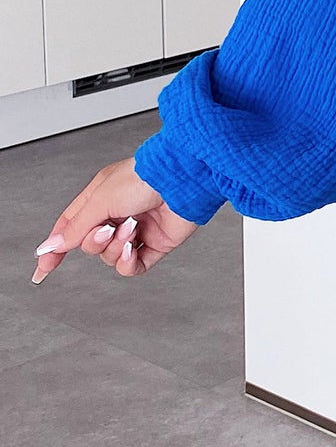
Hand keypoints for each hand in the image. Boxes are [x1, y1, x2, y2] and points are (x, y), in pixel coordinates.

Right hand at [31, 158, 202, 283]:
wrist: (181, 180)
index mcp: (100, 199)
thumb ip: (75, 227)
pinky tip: (132, 248)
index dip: (56, 248)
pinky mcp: (156, 244)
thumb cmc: (143, 178)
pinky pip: (132, 267)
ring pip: (110, 257)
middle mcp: (117, 215)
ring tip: (131, 227)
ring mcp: (136, 231)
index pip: (69, 228)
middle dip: (95, 242)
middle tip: (107, 228)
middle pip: (89, 245)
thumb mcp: (99, 200)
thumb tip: (51, 245)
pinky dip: (128, 262)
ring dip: (115, 247)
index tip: (42, 268)